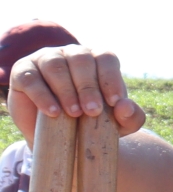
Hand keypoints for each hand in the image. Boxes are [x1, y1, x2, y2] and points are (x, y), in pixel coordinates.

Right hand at [8, 46, 146, 141]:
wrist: (60, 138)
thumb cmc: (93, 122)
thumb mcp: (117, 125)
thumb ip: (130, 116)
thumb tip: (126, 106)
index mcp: (96, 59)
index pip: (106, 58)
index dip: (110, 78)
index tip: (114, 102)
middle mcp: (71, 54)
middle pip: (81, 60)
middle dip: (88, 87)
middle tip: (93, 111)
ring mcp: (45, 59)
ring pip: (55, 65)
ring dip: (66, 90)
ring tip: (74, 113)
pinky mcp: (22, 71)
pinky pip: (31, 78)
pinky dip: (42, 95)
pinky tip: (53, 112)